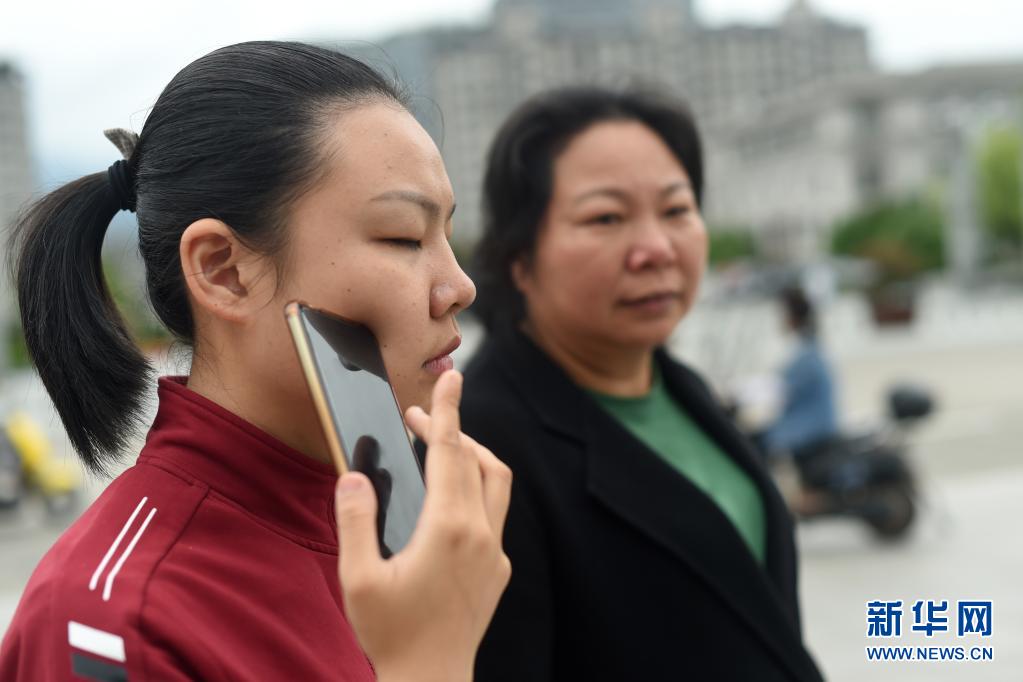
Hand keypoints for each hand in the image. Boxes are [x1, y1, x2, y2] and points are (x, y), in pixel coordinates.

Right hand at [334, 369, 511, 681]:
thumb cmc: (391, 634)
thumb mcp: (357, 578)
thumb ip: (355, 521)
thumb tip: (354, 476)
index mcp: (448, 528)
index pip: (450, 452)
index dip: (447, 411)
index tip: (452, 377)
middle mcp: (480, 534)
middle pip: (475, 460)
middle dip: (449, 430)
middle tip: (417, 419)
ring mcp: (495, 553)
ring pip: (496, 484)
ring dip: (472, 457)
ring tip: (439, 450)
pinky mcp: (500, 570)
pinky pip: (494, 514)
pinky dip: (476, 491)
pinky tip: (447, 504)